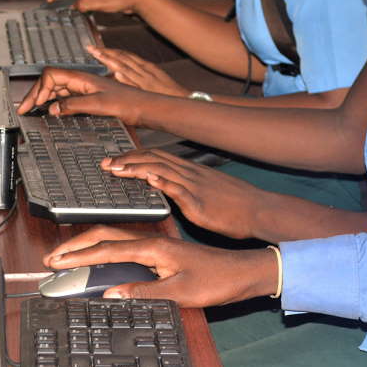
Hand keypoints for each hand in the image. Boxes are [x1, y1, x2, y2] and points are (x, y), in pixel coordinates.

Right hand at [20, 67, 158, 125]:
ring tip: (33, 111)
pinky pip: (66, 97)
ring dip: (44, 99)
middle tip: (24, 110)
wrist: (145, 108)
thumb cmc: (127, 103)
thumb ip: (73, 105)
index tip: (31, 106)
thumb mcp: (98, 104)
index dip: (38, 89)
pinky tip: (53, 112)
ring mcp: (85, 89)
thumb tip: (52, 108)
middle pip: (51, 82)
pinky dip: (55, 103)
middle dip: (36, 94)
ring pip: (57, 90)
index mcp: (82, 78)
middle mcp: (82, 81)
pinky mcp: (90, 98)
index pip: (51, 76)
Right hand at [43, 225, 276, 306]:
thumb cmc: (218, 281)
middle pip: (106, 237)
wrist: (243, 273)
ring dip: (89, 248)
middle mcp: (153, 243)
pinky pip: (127, 249)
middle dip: (76, 246)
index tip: (57, 261)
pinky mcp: (163, 254)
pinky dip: (107, 253)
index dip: (79, 255)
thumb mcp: (181, 293)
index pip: (107, 249)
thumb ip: (144, 293)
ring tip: (68, 258)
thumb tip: (110, 296)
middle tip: (53, 258)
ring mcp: (157, 247)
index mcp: (154, 248)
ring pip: (115, 241)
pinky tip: (101, 262)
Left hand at [86, 46, 189, 97]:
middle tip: (90, 48)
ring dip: (111, 60)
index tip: (97, 48)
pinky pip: (136, 83)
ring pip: (126, 66)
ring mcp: (145, 80)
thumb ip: (138, 75)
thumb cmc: (169, 92)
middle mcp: (144, 70)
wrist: (184, 99)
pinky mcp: (148, 89)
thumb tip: (118, 74)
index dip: (111, 50)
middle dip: (106, 52)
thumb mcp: (155, 78)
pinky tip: (117, 74)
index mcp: (146, 66)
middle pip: (122, 58)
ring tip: (98, 55)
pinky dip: (126, 77)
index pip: (125, 55)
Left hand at [101, 150, 266, 239]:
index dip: (134, 156)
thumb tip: (168, 188)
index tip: (116, 160)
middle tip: (106, 164)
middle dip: (127, 160)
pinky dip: (163, 182)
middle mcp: (190, 174)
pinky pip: (180, 189)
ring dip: (136, 168)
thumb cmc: (238, 204)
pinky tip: (150, 179)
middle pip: (154, 158)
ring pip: (161, 169)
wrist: (260, 211)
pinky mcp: (200, 203)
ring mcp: (195, 187)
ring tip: (116, 170)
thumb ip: (187, 188)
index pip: (158, 156)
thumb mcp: (209, 190)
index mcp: (191, 172)